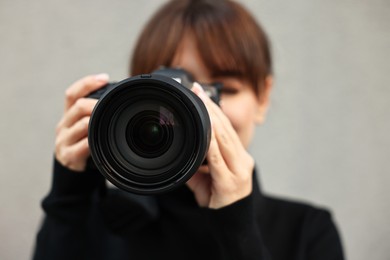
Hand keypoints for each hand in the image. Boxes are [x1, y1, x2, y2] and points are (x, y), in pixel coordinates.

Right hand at [55, 74, 108, 171]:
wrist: (73, 175)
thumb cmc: (85, 147)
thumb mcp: (88, 129)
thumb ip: (97, 116)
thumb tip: (124, 100)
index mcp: (69, 116)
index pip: (72, 94)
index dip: (87, 83)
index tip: (105, 78)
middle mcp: (63, 126)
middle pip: (78, 107)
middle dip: (96, 104)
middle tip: (112, 105)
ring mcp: (64, 141)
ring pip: (82, 125)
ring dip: (97, 121)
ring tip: (110, 121)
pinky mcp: (69, 156)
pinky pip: (84, 145)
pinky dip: (94, 141)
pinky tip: (103, 141)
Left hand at [187, 84, 253, 208]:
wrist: (232, 225)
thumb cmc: (220, 199)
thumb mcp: (207, 179)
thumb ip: (196, 165)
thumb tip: (182, 153)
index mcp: (239, 156)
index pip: (227, 128)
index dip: (216, 110)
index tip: (203, 94)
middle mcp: (242, 161)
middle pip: (226, 129)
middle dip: (212, 108)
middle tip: (198, 90)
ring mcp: (239, 171)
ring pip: (224, 140)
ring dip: (211, 120)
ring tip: (201, 103)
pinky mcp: (231, 182)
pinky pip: (218, 160)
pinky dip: (211, 145)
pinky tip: (205, 133)